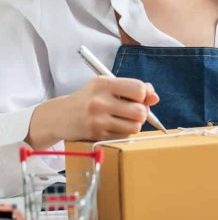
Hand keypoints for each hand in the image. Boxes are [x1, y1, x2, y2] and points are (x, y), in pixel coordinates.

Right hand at [26, 76, 159, 147]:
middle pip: (140, 111)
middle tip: (133, 111)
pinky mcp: (96, 135)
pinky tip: (114, 127)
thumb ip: (133, 88)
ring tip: (124, 120)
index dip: (144, 95)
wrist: (60, 116)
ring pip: (135, 127)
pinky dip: (124, 133)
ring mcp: (97, 120)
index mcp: (104, 83)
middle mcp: (100, 101)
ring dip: (134, 125)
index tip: (138, 97)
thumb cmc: (89, 98)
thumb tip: (155, 98)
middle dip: (142, 113)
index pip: (138, 89)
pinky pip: (124, 136)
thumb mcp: (107, 86)